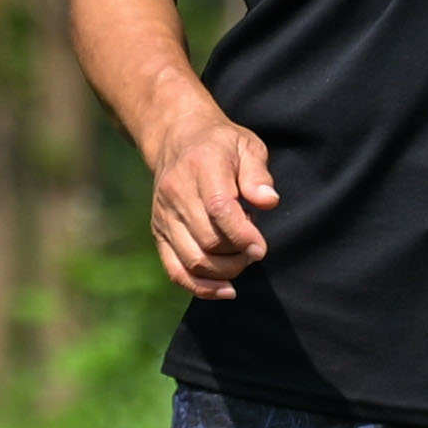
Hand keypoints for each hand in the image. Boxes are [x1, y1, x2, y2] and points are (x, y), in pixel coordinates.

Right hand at [139, 87, 282, 296]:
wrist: (177, 139)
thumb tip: (268, 202)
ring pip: (193, 260)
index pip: (219, 209)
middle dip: (239, 255)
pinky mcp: (159, 233)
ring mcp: (164, 216)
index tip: (261, 247)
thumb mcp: (247, 146)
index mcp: (201, 167)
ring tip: (241, 261)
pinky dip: (200, 287)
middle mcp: (176, 193)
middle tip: (255, 249)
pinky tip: (225, 289)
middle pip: (208, 240)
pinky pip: (176, 270)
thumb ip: (258, 174)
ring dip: (224, 271)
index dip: (243, 235)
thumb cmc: (221, 145)